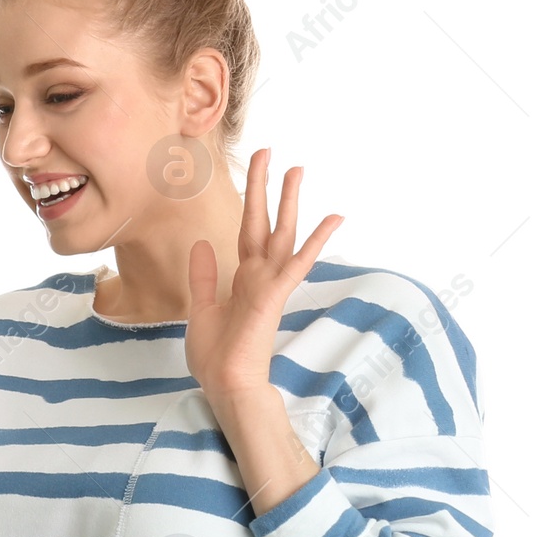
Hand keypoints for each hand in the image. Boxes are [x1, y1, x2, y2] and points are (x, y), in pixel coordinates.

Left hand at [185, 147, 342, 402]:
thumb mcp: (202, 308)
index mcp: (243, 278)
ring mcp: (270, 284)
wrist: (225, 384)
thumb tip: (202, 243)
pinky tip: (333, 217)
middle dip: (267, 187)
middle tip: (270, 152)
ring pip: (283, 233)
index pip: (248, 230)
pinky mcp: (275, 296)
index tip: (256, 173)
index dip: (251, 201)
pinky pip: (298, 263)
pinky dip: (316, 240)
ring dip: (290, 201)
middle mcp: (260, 276)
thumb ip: (205, 275)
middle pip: (265, 222)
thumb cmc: (216, 356)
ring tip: (297, 169)